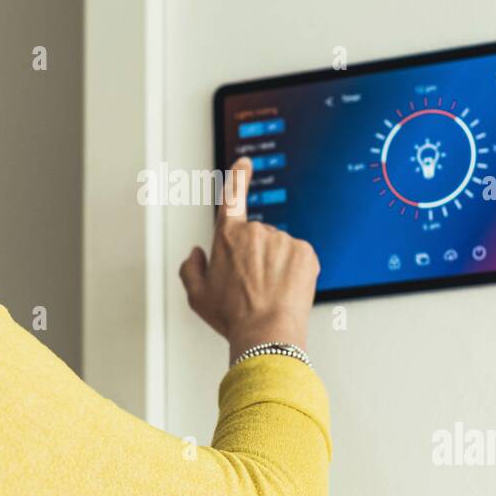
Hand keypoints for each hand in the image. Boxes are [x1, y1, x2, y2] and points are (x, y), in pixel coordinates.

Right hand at [179, 156, 319, 363]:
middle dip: (256, 255)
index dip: (238, 176)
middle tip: (252, 286)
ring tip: (268, 293)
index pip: (233, 196)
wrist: (267, 333)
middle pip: (257, 237)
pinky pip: (298, 257)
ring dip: (275, 264)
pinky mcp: (305, 252)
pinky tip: (285, 290)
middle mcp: (256, 232)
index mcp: (228, 236)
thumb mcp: (197, 296)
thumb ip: (190, 269)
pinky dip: (294, 271)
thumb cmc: (232, 316)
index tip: (245, 162)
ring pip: (279, 248)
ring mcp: (283, 240)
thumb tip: (197, 254)